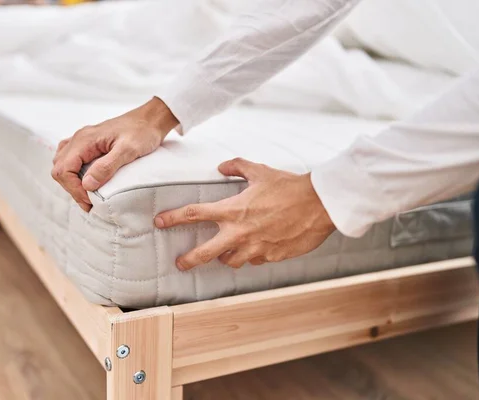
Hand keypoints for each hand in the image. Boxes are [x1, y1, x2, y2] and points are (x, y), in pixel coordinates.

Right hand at [51, 97, 178, 210]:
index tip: (90, 201)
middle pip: (59, 169)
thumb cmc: (142, 132)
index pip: (64, 169)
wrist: (150, 119)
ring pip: (62, 164)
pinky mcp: (88, 143)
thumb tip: (87, 185)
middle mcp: (78, 138)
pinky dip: (73, 173)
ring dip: (71, 182)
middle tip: (89, 202)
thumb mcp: (128, 151)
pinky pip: (70, 158)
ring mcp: (81, 140)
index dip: (74, 189)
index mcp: (84, 140)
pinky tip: (86, 180)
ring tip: (88, 194)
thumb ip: (106, 167)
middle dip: (72, 188)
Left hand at [154, 158, 335, 269]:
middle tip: (180, 263)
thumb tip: (222, 166)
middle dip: (188, 259)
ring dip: (226, 256)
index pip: (194, 214)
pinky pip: (255, 260)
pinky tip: (256, 247)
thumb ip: (237, 167)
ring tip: (227, 251)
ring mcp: (255, 248)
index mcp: (232, 211)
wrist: (319, 204)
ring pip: (231, 261)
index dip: (172, 218)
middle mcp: (240, 233)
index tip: (159, 222)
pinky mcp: (271, 257)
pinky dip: (251, 255)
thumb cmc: (289, 186)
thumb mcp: (260, 171)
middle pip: (205, 253)